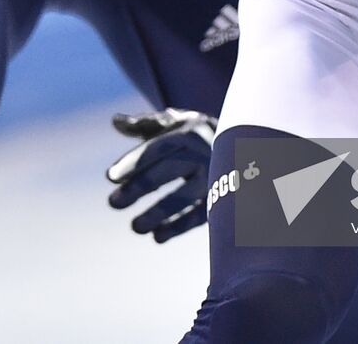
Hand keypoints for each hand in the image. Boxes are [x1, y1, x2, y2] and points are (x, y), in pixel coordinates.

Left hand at [106, 108, 215, 242]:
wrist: (248, 142)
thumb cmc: (199, 132)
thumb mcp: (176, 122)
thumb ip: (146, 124)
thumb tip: (117, 122)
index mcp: (190, 132)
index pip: (158, 148)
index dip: (133, 161)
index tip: (110, 177)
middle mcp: (205, 152)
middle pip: (168, 170)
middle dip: (140, 187)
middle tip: (113, 203)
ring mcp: (217, 176)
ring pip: (186, 196)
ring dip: (159, 212)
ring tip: (135, 227)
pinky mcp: (225, 197)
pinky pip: (201, 214)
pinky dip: (180, 226)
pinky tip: (157, 236)